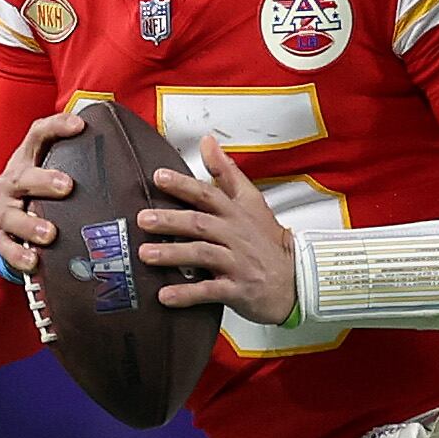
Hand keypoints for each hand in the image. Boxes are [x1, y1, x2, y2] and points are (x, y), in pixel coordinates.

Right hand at [0, 108, 87, 275]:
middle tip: (67, 186)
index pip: (39, 135)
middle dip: (44, 180)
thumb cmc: (44, 193)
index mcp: (28, 160)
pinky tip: (34, 261)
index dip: (57, 127)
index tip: (80, 124)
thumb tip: (139, 158)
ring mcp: (4, 210)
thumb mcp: (58, 172)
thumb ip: (86, 164)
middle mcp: (12, 182)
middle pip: (24, 176)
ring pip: (11, 215)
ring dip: (29, 224)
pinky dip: (18, 255)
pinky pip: (5, 247)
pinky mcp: (0, 236)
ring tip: (50, 233)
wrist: (10, 222)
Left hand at [138, 137, 298, 324]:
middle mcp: (236, 235)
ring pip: (204, 254)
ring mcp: (238, 263)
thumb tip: (207, 142)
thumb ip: (226, 172)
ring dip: (174, 254)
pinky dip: (188, 294)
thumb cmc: (267, 241)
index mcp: (237, 213)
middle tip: (143, 219)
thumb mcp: (252, 201)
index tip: (159, 177)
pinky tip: (165, 296)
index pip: (209, 194)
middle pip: (201, 223)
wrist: (296, 280)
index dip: (184, 185)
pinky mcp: (239, 289)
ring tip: (146, 254)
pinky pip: (211, 291)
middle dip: (171, 220)